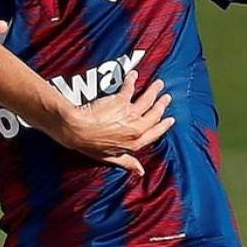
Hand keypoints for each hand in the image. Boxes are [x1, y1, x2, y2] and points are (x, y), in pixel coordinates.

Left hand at [58, 70, 174, 176]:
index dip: (163, 126)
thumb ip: (127, 162)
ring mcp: (129, 114)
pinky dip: (132, 79)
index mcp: (134, 143)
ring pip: (147, 99)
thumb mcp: (110, 158)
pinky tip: (134, 74)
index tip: (170, 119)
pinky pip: (130, 87)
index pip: (154, 133)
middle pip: (154, 114)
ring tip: (158, 84)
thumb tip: (141, 171)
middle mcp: (135, 128)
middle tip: (166, 97)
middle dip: (162, 105)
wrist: (77, 130)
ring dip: (154, 90)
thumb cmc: (90, 145)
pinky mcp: (120, 101)